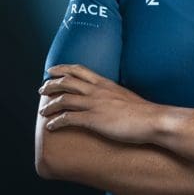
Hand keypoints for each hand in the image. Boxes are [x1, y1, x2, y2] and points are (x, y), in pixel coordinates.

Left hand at [38, 64, 160, 143]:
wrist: (152, 119)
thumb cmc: (142, 110)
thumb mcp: (125, 95)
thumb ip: (113, 94)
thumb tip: (107, 98)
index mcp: (105, 83)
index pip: (80, 69)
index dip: (63, 68)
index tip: (52, 70)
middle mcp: (97, 90)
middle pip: (67, 81)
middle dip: (51, 84)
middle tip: (42, 89)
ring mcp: (95, 104)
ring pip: (64, 99)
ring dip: (49, 105)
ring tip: (42, 111)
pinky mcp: (94, 119)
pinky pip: (68, 118)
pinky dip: (56, 122)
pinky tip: (51, 126)